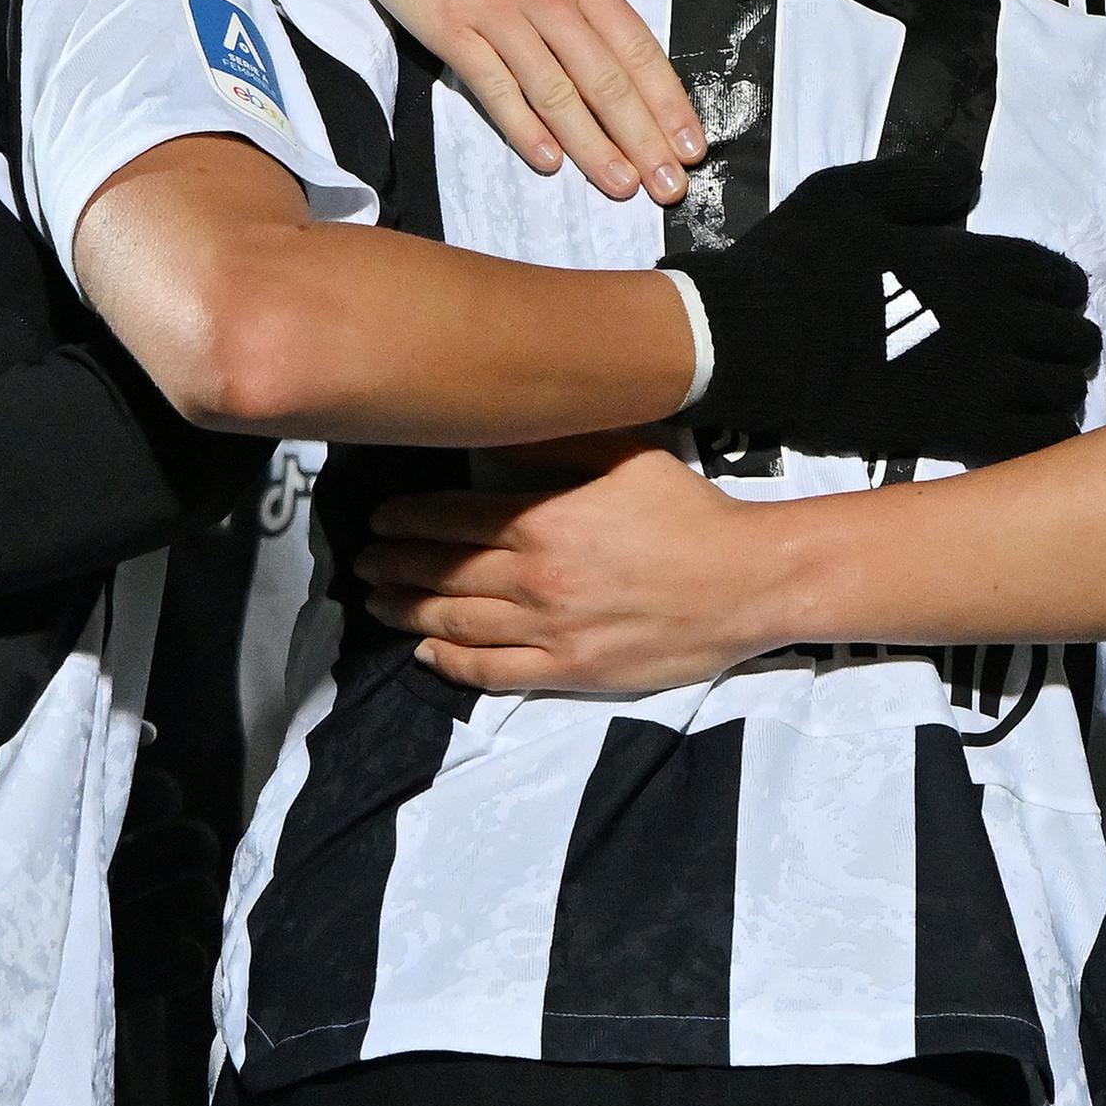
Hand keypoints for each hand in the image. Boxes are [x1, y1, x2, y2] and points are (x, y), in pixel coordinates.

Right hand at [355, 0, 709, 201]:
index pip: (635, 45)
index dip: (667, 99)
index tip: (693, 142)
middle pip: (604, 80)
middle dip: (643, 138)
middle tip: (670, 186)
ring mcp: (496, 17)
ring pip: (555, 93)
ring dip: (592, 146)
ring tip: (622, 186)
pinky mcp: (450, 32)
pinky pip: (493, 88)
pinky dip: (522, 126)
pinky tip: (549, 161)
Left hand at [360, 444, 779, 692]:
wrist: (743, 581)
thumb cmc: (688, 511)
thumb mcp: (625, 456)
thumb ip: (558, 445)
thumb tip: (500, 434)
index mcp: (542, 520)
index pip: (449, 518)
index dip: (405, 519)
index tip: (380, 518)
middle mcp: (534, 578)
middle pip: (440, 572)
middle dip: (391, 565)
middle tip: (361, 561)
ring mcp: (549, 629)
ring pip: (454, 622)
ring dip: (405, 611)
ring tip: (377, 601)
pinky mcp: (569, 670)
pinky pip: (492, 671)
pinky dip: (450, 662)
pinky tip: (425, 651)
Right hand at [675, 153, 1098, 464]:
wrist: (756, 339)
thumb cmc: (800, 263)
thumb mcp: (852, 192)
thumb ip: (921, 181)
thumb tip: (972, 183)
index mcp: (979, 262)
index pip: (1059, 277)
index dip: (1060, 289)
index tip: (1043, 300)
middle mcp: (996, 321)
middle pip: (1075, 338)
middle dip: (1065, 341)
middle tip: (1039, 351)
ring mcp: (981, 382)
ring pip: (1063, 392)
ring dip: (1057, 390)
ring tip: (1034, 393)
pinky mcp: (956, 432)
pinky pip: (1033, 442)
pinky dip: (1040, 436)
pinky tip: (1021, 430)